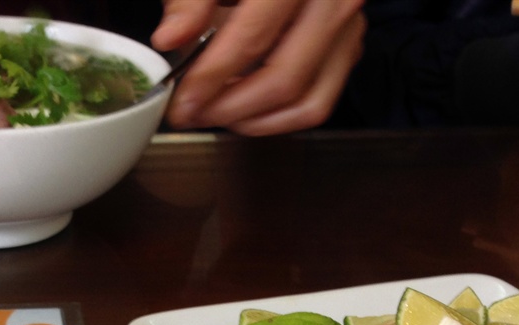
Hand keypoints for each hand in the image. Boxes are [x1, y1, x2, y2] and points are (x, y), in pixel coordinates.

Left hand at [151, 0, 364, 135]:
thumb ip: (191, 1)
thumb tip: (170, 37)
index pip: (253, 38)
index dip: (212, 78)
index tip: (182, 102)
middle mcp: (334, 1)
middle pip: (285, 79)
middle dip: (231, 109)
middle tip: (193, 114)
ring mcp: (347, 27)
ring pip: (308, 102)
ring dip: (255, 120)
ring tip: (216, 112)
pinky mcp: (348, 46)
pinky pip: (318, 101)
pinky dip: (279, 116)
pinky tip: (244, 107)